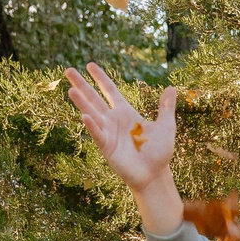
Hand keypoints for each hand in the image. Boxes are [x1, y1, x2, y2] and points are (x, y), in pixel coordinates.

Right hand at [65, 63, 181, 236]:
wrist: (155, 175)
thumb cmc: (159, 152)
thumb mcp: (166, 126)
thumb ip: (166, 107)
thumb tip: (171, 88)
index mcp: (126, 113)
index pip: (110, 91)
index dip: (100, 78)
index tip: (89, 65)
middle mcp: (114, 121)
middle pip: (94, 98)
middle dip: (82, 85)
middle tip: (68, 70)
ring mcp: (109, 133)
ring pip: (92, 114)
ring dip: (81, 102)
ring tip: (70, 90)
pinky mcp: (107, 147)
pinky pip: (98, 134)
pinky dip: (92, 126)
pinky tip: (84, 116)